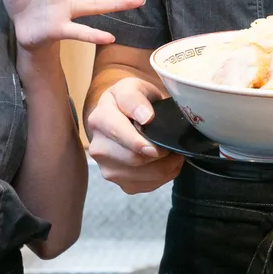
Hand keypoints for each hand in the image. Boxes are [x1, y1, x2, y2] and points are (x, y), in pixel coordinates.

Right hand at [86, 76, 182, 192]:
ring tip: (174, 153)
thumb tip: (145, 118)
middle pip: (133, 159)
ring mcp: (107, 168)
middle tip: (174, 145)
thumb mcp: (133, 87)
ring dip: (165, 166)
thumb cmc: (132, 100)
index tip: (161, 143)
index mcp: (99, 119)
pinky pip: (147, 186)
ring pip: (143, 176)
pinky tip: (166, 162)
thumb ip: (135, 99)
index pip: (120, 135)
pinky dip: (164, 176)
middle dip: (160, 154)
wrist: (126, 115)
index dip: (142, 141)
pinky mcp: (120, 183)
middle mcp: (98, 147)